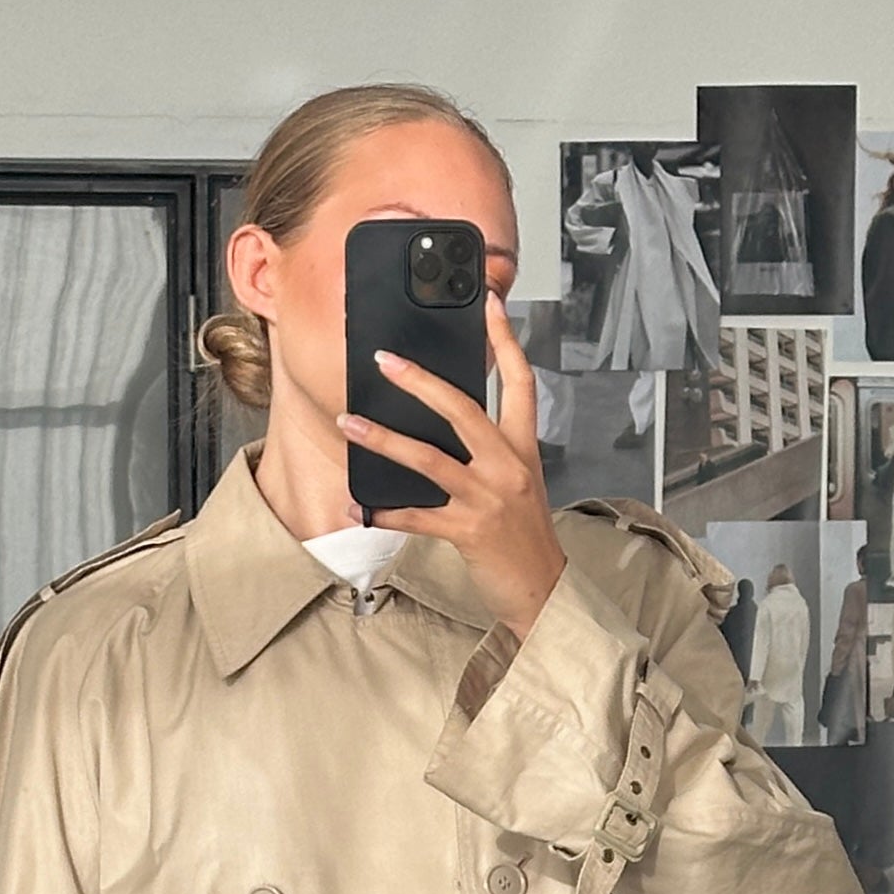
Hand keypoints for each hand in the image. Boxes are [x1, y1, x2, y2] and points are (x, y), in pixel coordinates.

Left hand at [337, 290, 567, 639]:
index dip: (505, 340)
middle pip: (463, 408)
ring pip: (429, 459)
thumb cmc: (526, 537)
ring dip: (384, 439)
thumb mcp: (519, 482)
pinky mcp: (468, 531)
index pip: (520, 381)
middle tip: (385, 361)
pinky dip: (386, 512)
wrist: (544, 589)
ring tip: (350, 424)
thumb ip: (489, 450)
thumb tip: (444, 424)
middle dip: (420, 381)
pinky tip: (362, 508)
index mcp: (522, 448)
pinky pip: (418, 516)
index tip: (487, 304)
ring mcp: (488, 498)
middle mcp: (508, 466)